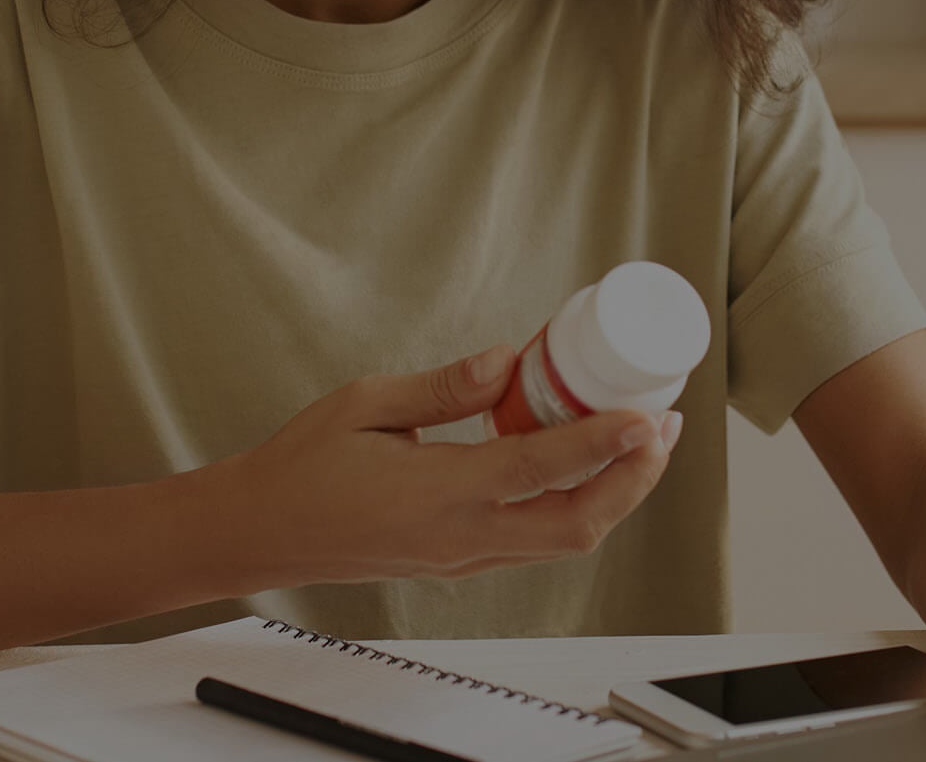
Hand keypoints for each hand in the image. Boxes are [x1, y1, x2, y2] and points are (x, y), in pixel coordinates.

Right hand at [213, 344, 683, 585]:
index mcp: (437, 493)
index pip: (540, 469)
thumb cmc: (302, 466)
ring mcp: (462, 557)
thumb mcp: (366, 405)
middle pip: (577, 525)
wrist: (262, 533)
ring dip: (612, 496)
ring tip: (639, 444)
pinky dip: (572, 505)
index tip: (648, 417)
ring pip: (564, 540)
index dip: (603, 444)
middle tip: (663, 428)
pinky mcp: (457, 562)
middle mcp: (460, 536)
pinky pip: (534, 540)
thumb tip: (507, 363)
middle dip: (633, 480)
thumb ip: (443, 388)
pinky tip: (578, 464)